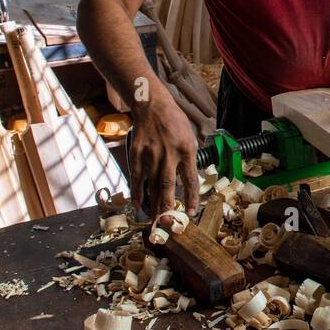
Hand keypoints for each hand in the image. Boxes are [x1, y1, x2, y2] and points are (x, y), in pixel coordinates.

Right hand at [128, 90, 200, 218]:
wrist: (152, 106)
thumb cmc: (175, 122)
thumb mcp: (190, 137)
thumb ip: (190, 159)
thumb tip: (190, 181)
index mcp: (186, 150)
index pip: (191, 179)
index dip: (192, 198)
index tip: (192, 213)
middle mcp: (168, 154)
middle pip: (168, 185)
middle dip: (169, 206)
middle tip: (169, 223)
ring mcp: (151, 154)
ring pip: (152, 184)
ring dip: (153, 204)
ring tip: (155, 220)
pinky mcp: (137, 153)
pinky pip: (137, 177)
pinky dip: (136, 192)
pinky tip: (137, 204)